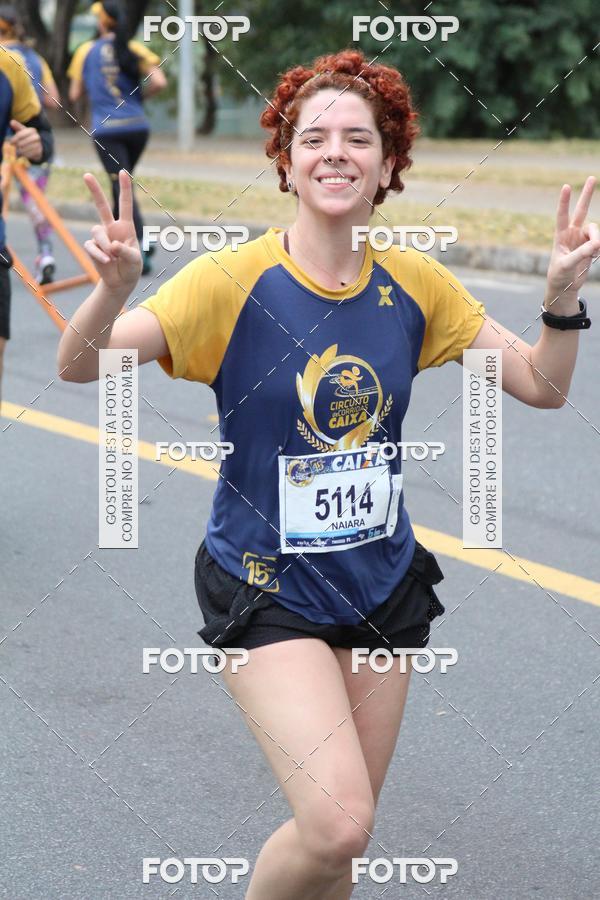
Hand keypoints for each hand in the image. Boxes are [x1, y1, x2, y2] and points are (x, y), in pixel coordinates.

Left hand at [9, 119, 41, 161]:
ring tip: (18, 151)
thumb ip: (17, 126)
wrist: (40, 145)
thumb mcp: (24, 130)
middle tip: (15, 147)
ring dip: (20, 151)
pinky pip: (28, 154)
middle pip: (21, 143)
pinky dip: (25, 155)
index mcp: (32, 130)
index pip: (20, 135)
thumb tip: (11, 122)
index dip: (14, 139)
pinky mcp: (39, 152)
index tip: (11, 142)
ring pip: (24, 149)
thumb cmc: (28, 137)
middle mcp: (36, 137)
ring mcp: (39, 144)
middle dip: (17, 146)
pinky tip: (23, 154)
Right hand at [83, 170, 141, 291]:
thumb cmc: (131, 267)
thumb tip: (112, 245)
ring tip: (112, 258)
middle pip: (102, 206)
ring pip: (97, 233)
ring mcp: (101, 237)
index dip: (125, 189)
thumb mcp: (134, 260)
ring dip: (105, 246)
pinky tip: (107, 262)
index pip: (125, 205)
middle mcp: (112, 228)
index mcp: (126, 227)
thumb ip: (125, 251)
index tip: (123, 172)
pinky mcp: (92, 247)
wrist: (121, 282)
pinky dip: (99, 255)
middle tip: (86, 174)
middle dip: (95, 190)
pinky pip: (91, 246)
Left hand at [546, 176, 599, 308]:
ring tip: (595, 251)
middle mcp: (572, 234)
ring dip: (597, 238)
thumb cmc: (559, 275)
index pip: (562, 215)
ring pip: (595, 230)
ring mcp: (582, 239)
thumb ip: (581, 253)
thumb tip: (596, 244)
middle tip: (592, 178)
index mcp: (560, 236)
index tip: (566, 186)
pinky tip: (595, 255)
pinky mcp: (591, 246)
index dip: (564, 201)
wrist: (564, 287)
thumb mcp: (566, 265)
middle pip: (581, 211)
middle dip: (587, 195)